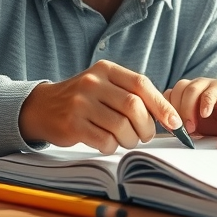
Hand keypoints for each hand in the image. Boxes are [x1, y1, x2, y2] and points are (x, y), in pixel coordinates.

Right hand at [18, 60, 182, 154]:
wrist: (42, 107)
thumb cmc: (83, 99)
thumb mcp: (105, 85)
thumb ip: (132, 94)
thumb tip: (168, 117)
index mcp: (106, 70)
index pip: (142, 84)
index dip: (162, 105)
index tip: (175, 123)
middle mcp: (93, 83)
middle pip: (134, 106)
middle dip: (147, 126)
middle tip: (146, 135)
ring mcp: (80, 103)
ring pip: (121, 126)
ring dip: (130, 139)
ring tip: (127, 140)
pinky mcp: (72, 124)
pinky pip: (104, 140)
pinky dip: (112, 146)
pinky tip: (107, 143)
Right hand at [164, 78, 216, 135]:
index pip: (210, 91)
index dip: (206, 102)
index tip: (204, 116)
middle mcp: (201, 84)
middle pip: (189, 90)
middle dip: (187, 110)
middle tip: (190, 129)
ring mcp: (187, 89)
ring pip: (175, 92)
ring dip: (175, 111)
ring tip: (181, 129)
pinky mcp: (176, 97)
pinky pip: (166, 99)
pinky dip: (166, 112)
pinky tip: (172, 126)